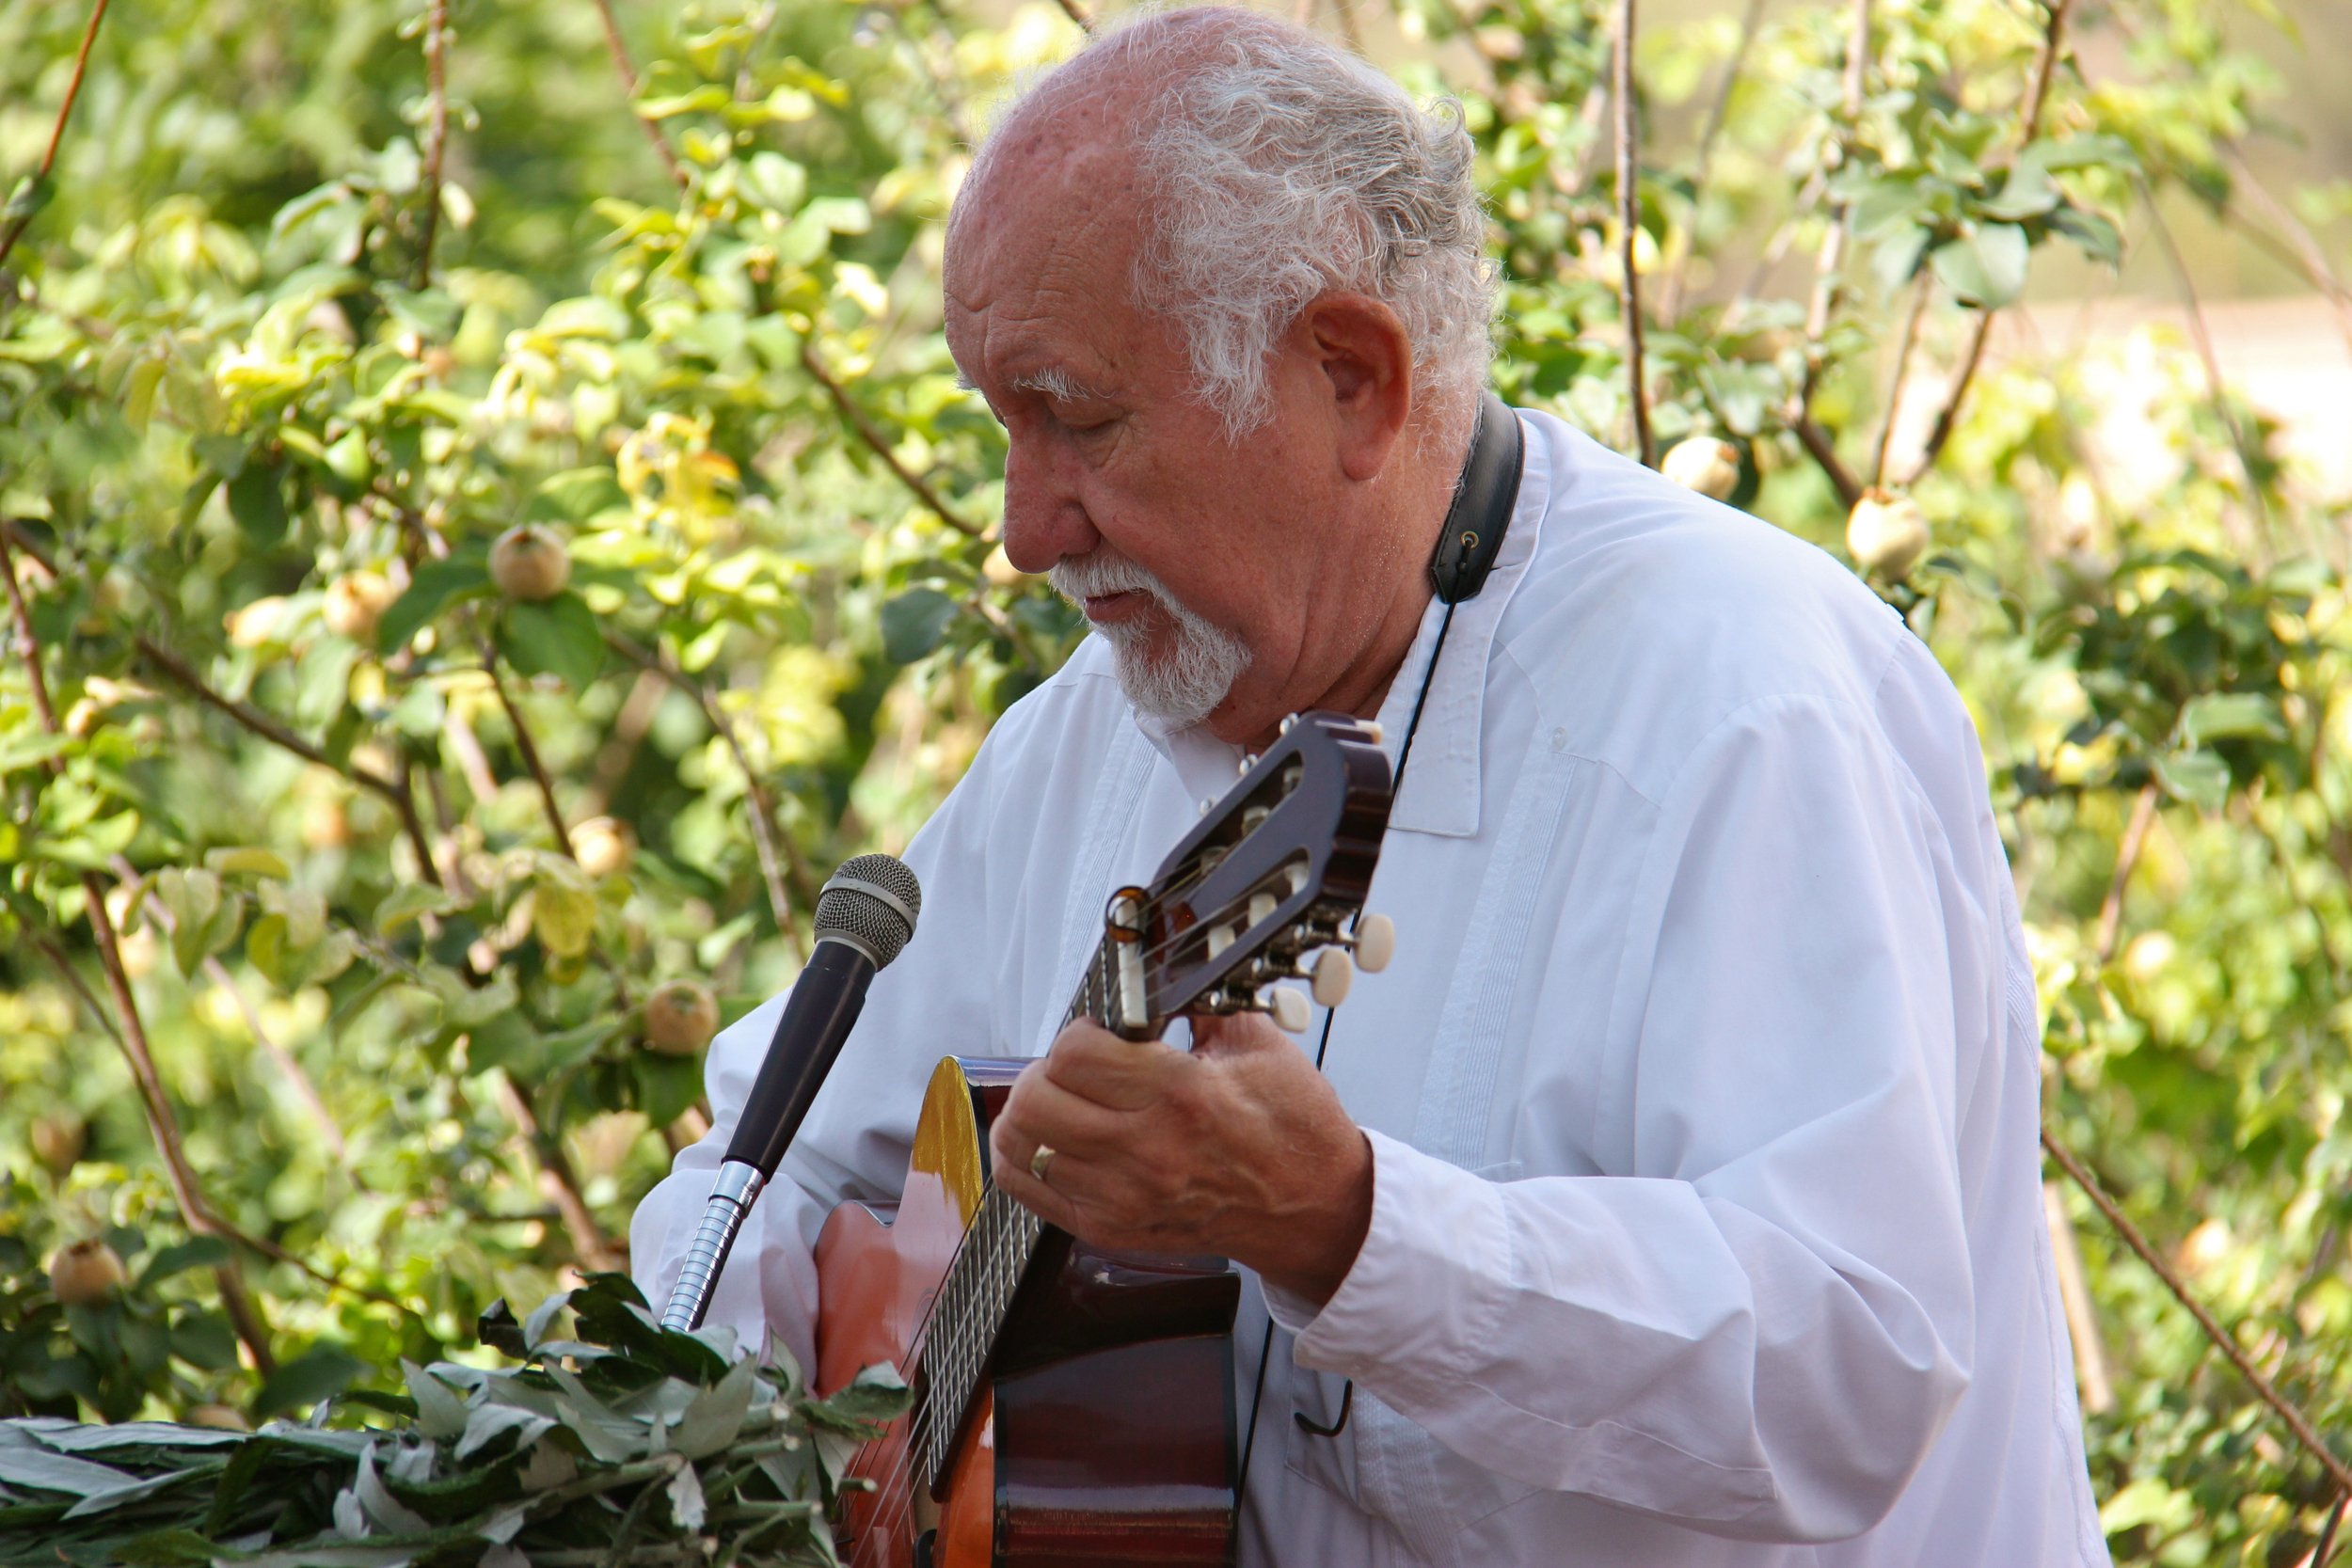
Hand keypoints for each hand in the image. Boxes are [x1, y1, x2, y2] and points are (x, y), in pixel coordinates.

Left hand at [988, 1010, 1374, 1306]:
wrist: (1313, 1209)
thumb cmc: (1293, 1130)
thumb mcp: (1259, 1045)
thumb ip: (1200, 997)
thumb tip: (1162, 959)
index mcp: (1182, 1095)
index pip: (1074, 1053)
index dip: (1079, 1033)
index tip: (1101, 1035)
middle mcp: (1146, 1151)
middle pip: (1034, 1100)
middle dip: (1045, 1070)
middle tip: (1075, 1068)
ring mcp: (1123, 1197)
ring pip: (1021, 1146)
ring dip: (1033, 1112)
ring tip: (1062, 1101)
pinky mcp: (1111, 1229)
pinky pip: (1028, 1189)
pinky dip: (1026, 1157)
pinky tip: (1055, 1140)